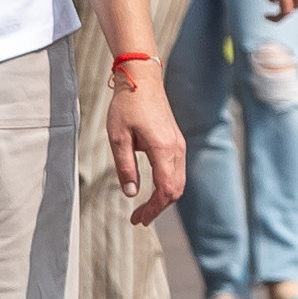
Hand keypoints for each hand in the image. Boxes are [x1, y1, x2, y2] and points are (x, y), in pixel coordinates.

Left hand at [110, 68, 190, 221]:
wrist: (142, 79)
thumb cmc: (127, 105)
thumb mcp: (118, 139)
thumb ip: (125, 168)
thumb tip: (131, 193)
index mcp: (163, 150)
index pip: (165, 190)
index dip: (153, 209)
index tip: (139, 219)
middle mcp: (176, 149)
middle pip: (176, 189)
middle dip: (158, 207)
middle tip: (138, 218)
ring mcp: (179, 144)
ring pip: (178, 181)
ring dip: (163, 197)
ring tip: (144, 207)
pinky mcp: (176, 141)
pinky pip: (177, 170)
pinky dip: (167, 185)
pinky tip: (153, 188)